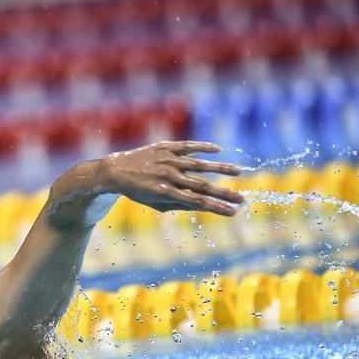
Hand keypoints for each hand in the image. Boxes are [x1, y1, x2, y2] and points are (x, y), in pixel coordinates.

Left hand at [96, 140, 243, 215]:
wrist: (116, 170)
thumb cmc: (137, 191)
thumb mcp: (156, 203)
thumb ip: (179, 204)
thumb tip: (204, 206)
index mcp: (165, 192)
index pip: (197, 202)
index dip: (216, 207)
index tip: (233, 212)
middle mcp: (167, 176)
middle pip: (202, 185)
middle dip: (224, 193)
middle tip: (243, 199)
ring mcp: (167, 160)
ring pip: (198, 164)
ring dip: (220, 168)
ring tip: (239, 171)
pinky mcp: (165, 147)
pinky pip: (187, 146)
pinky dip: (203, 147)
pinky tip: (218, 150)